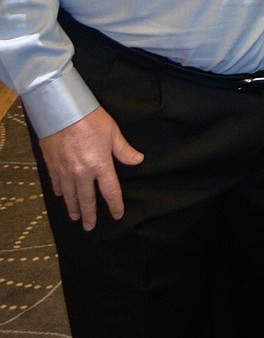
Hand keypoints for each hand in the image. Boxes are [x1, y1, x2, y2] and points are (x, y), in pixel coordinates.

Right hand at [38, 107, 143, 230]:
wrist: (61, 110)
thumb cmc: (90, 118)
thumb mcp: (112, 131)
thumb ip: (124, 149)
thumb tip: (138, 160)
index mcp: (100, 165)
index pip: (110, 191)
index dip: (115, 205)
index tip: (117, 215)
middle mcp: (82, 173)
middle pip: (87, 199)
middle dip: (89, 215)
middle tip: (89, 227)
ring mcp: (65, 171)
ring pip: (69, 196)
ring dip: (73, 208)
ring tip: (75, 217)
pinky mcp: (52, 165)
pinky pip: (56, 183)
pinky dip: (59, 192)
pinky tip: (60, 196)